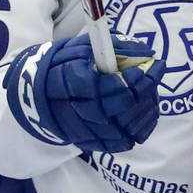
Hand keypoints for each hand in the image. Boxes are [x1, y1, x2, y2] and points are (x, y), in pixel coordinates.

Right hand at [19, 34, 162, 152]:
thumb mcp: (82, 48)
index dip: (133, 77)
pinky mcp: (93, 143)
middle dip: (144, 90)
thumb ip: (113, 48)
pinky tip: (146, 111)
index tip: (148, 64)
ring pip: (126, 126)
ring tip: (150, 91)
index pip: (110, 87)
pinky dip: (141, 127)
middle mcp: (78, 111)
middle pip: (121, 107)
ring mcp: (86, 131)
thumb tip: (146, 52)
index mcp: (72, 83)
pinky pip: (125, 142)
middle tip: (153, 74)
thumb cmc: (64, 66)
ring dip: (145, 108)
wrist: (40, 95)